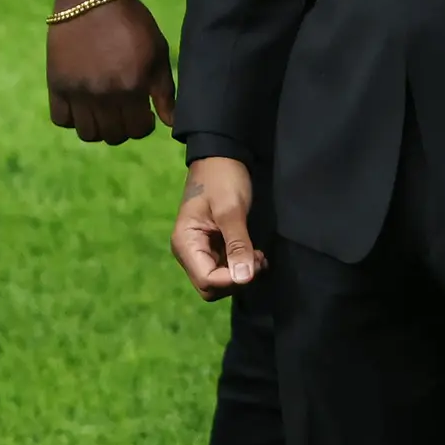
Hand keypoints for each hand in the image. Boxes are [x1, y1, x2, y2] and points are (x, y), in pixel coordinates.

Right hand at [48, 0, 174, 143]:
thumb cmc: (131, 22)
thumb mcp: (157, 52)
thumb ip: (164, 91)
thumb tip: (169, 123)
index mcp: (131, 87)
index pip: (138, 130)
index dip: (144, 125)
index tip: (144, 113)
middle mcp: (103, 94)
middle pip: (113, 136)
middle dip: (123, 128)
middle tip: (124, 111)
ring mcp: (77, 91)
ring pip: (87, 133)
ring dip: (99, 128)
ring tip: (103, 110)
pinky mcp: (56, 84)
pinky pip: (62, 119)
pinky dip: (72, 119)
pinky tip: (82, 104)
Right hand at [173, 156, 264, 297]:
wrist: (221, 157)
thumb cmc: (223, 179)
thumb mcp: (231, 210)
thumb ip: (237, 244)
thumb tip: (244, 279)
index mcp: (185, 243)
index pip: (206, 281)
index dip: (232, 280)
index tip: (254, 264)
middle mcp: (188, 253)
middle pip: (210, 287)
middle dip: (236, 280)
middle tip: (257, 259)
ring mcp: (200, 251)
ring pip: (219, 281)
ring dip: (241, 275)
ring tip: (258, 256)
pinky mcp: (212, 248)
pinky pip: (225, 270)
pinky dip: (241, 268)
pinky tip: (255, 255)